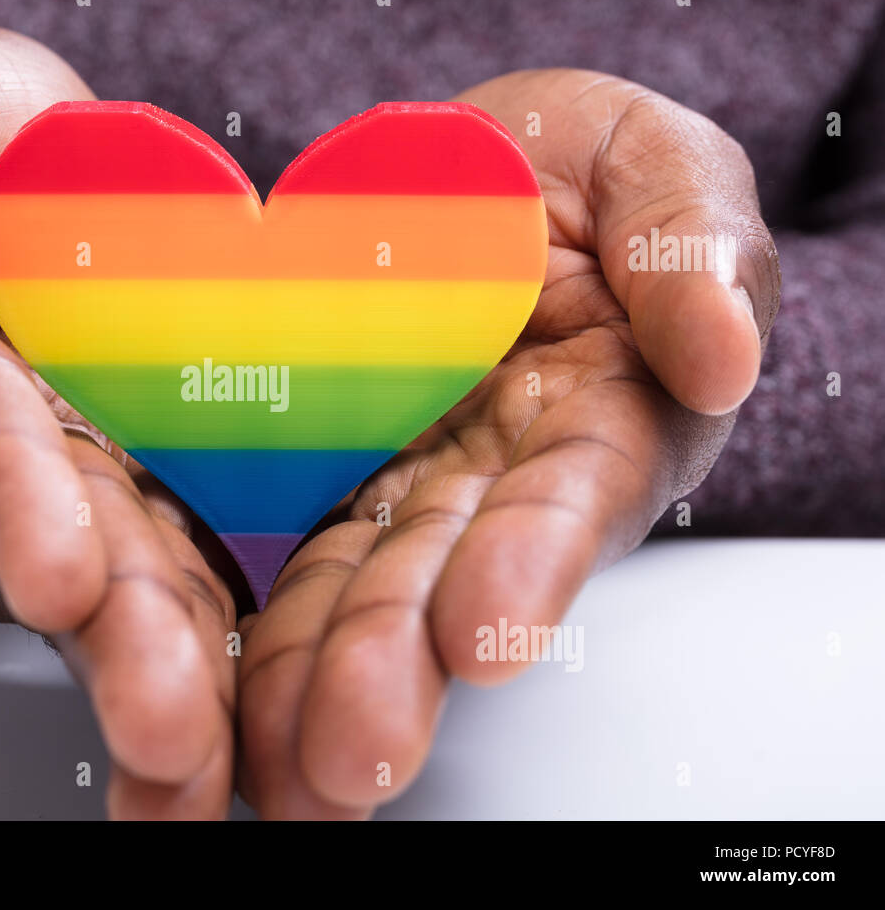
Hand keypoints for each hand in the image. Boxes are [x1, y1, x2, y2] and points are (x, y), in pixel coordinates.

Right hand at [0, 27, 238, 818]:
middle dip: (110, 642)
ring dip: (168, 680)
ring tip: (215, 763)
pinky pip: (172, 590)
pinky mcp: (125, 526)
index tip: (59, 575)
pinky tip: (255, 733)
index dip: (12, 497)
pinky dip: (216, 660)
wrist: (49, 184)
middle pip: (45, 551)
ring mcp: (42, 512)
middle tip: (169, 727)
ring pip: (111, 600)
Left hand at [235, 69, 779, 817]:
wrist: (456, 162)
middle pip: (444, 574)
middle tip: (349, 755)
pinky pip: (273, 532)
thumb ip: (690, 249)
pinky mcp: (314, 461)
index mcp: (595, 411)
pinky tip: (210, 687)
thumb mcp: (653, 162)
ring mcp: (397, 472)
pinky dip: (246, 610)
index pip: (567, 494)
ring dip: (311, 675)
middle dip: (396, 664)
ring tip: (272, 767)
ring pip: (350, 579)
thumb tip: (720, 353)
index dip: (527, 561)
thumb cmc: (571, 164)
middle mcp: (493, 470)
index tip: (481, 630)